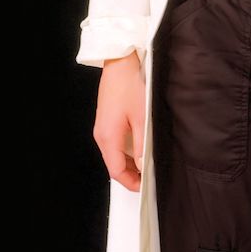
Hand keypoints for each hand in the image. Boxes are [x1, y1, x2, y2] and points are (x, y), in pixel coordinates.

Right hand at [93, 52, 146, 191]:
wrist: (119, 64)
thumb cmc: (129, 86)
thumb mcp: (142, 118)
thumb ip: (143, 145)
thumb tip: (144, 165)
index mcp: (108, 137)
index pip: (117, 171)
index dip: (131, 182)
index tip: (145, 187)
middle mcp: (101, 135)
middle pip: (114, 165)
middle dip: (131, 175)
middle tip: (149, 178)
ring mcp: (102, 129)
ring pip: (114, 156)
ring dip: (130, 163)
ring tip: (148, 165)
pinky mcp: (106, 123)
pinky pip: (114, 145)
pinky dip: (126, 152)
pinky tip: (140, 150)